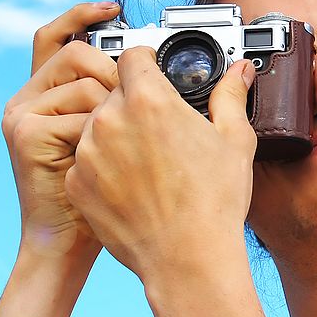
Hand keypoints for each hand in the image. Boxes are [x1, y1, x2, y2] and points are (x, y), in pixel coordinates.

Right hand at [1, 2, 120, 259]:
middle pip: (74, 51)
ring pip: (81, 78)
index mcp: (52, 92)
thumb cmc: (108, 195)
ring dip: (112, 103)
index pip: (60, 35)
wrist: (75, 243)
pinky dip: (102, 130)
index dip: (84, 15)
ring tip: (123, 141)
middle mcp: (33, 96)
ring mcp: (25, 114)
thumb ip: (140, 101)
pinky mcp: (26, 133)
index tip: (115, 8)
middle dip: (113, 70)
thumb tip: (212, 71)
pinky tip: (110, 158)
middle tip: (137, 101)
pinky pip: (78, 111)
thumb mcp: (129, 139)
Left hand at [64, 46, 257, 282]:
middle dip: (134, 104)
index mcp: (149, 100)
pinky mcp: (76, 183)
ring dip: (115, 135)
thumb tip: (239, 72)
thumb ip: (230, 96)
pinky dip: (102, 168)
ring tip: (147, 164)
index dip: (145, 63)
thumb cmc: (214, 203)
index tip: (153, 73)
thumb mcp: (234, 141)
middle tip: (159, 131)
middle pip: (114, 93)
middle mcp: (110, 120)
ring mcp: (87, 153)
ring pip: (96, 126)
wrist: (187, 259)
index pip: (132, 57)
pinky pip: (85, 161)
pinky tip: (130, 186)